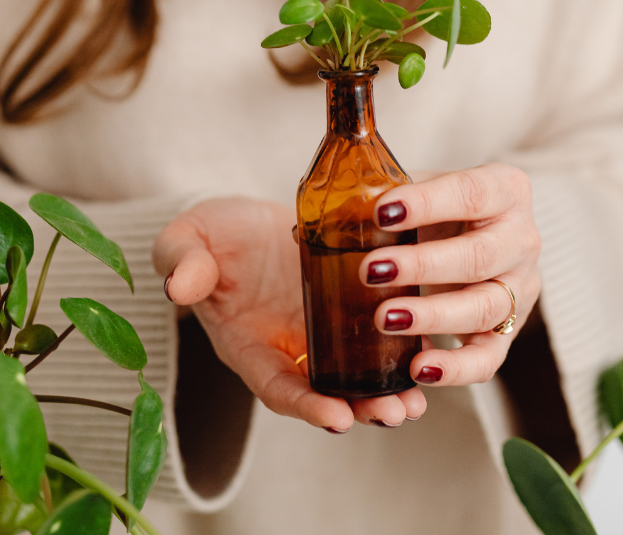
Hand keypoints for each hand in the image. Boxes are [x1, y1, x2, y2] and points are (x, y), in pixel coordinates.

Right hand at [152, 198, 426, 431]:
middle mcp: (287, 348)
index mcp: (247, 343)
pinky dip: (399, 352)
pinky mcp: (348, 308)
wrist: (245, 219)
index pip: (275, 385)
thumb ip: (184, 262)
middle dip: (360, 407)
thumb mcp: (189, 239)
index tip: (339, 418)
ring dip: (386, 391)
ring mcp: (320, 332)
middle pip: (325, 390)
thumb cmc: (213, 235)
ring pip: (355, 373)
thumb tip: (179, 286)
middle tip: (394, 414)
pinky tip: (428, 358)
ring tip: (416, 403)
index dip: (306, 405)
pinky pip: (375, 337)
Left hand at [361, 163, 541, 386]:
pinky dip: (455, 369)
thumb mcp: (420, 191)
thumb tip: (318, 220)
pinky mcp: (509, 332)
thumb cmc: (439, 209)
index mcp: (506, 190)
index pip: (471, 193)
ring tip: (384, 319)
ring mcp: (521, 289)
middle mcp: (522, 239)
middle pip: (479, 255)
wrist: (473, 235)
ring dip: (433, 316)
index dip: (428, 203)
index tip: (382, 211)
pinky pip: (489, 358)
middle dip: (423, 265)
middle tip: (372, 271)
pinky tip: (417, 368)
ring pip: (484, 307)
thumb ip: (383, 199)